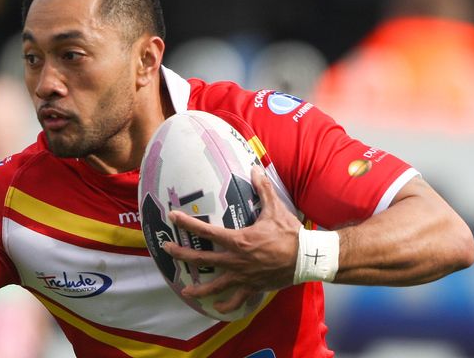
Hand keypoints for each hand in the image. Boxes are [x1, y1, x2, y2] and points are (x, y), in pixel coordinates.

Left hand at [163, 166, 301, 313]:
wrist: (307, 258)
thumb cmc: (290, 233)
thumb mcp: (275, 208)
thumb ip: (263, 188)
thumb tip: (255, 168)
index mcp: (238, 240)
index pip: (206, 232)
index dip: (187, 223)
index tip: (173, 217)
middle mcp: (236, 260)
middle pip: (202, 259)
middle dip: (181, 254)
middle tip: (167, 249)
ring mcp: (243, 276)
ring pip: (215, 285)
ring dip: (198, 288)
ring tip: (185, 291)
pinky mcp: (252, 287)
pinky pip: (236, 299)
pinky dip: (226, 304)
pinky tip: (217, 306)